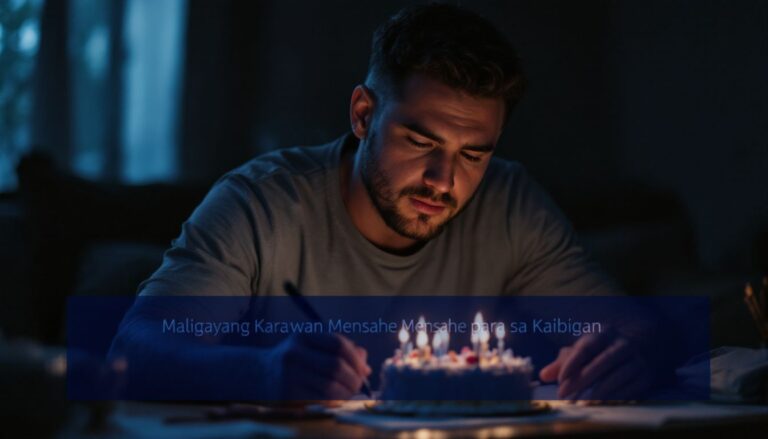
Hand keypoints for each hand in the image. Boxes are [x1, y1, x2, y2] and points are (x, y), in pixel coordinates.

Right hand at [266, 333, 370, 400]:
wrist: (261, 374)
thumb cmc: (297, 359)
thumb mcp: (315, 346)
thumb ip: (342, 350)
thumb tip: (365, 365)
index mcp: (303, 335)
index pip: (338, 344)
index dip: (355, 359)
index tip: (363, 369)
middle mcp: (294, 353)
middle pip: (336, 367)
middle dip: (354, 378)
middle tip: (358, 385)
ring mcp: (289, 375)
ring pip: (330, 387)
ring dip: (346, 393)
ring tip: (348, 393)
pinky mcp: (287, 396)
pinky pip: (320, 401)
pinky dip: (333, 402)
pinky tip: (335, 399)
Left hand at [539, 331, 654, 400]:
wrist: (645, 349)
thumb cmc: (603, 351)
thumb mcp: (584, 351)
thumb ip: (564, 362)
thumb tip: (543, 375)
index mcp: (604, 334)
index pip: (586, 347)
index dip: (572, 363)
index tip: (560, 380)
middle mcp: (623, 344)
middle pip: (602, 362)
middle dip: (582, 380)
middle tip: (564, 395)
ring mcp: (638, 360)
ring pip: (616, 377)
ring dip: (597, 393)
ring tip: (580, 404)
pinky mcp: (646, 376)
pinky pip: (630, 390)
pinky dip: (614, 399)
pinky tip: (599, 406)